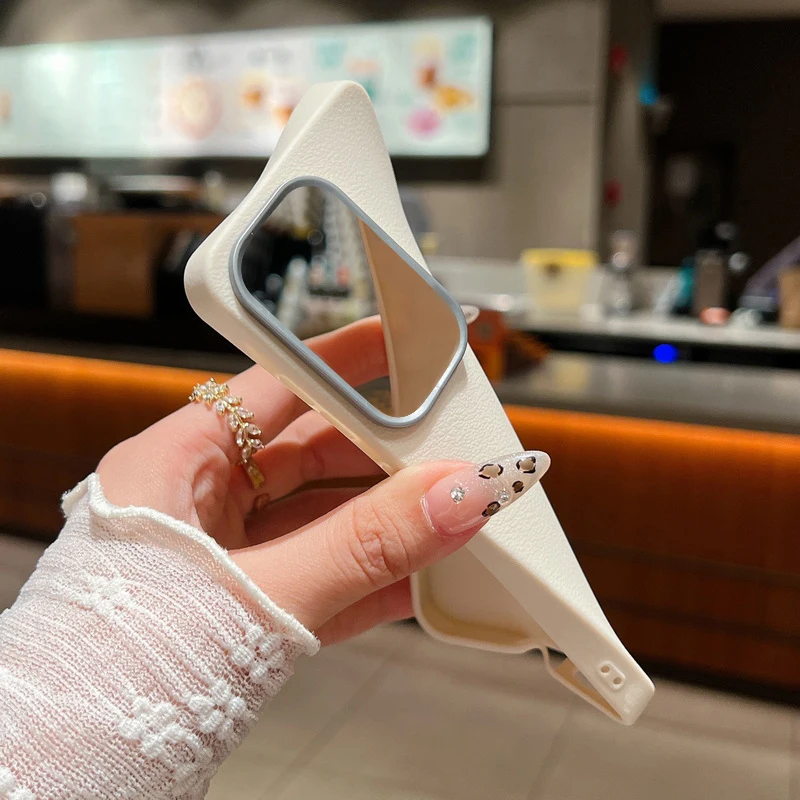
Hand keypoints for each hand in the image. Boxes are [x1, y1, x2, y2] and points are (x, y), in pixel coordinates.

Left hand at [98, 318, 547, 643]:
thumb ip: (363, 547)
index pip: (273, 386)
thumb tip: (453, 494)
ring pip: (319, 522)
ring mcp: (220, 564)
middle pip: (308, 455)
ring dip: (385, 524)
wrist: (65, 782)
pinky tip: (420, 579)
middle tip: (448, 449)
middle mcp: (194, 507)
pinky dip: (370, 581)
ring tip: (450, 513)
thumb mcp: (257, 596)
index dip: (344, 361)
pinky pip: (319, 581)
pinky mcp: (242, 617)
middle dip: (382, 454)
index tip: (403, 343)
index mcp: (170, 469)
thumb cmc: (110, 679)